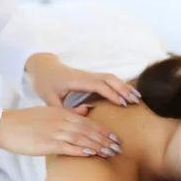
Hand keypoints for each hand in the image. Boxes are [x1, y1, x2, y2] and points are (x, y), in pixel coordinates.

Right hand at [0, 105, 122, 157]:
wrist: (3, 125)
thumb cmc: (24, 122)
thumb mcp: (48, 112)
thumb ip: (67, 112)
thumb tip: (85, 111)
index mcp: (62, 113)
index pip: (88, 122)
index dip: (104, 130)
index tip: (116, 138)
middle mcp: (61, 121)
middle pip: (89, 130)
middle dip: (106, 139)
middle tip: (120, 148)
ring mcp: (55, 132)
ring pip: (82, 138)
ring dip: (99, 146)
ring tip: (111, 153)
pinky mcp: (47, 143)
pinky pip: (68, 147)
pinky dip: (81, 150)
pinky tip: (92, 154)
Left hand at [25, 53, 140, 106]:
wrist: (42, 68)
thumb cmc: (45, 84)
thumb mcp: (49, 99)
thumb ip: (65, 109)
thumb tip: (86, 112)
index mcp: (76, 80)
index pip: (98, 85)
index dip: (111, 94)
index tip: (122, 103)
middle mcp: (85, 75)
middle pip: (109, 78)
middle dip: (123, 89)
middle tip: (135, 102)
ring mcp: (89, 75)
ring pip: (111, 78)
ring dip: (124, 87)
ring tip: (137, 98)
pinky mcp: (91, 77)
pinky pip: (108, 79)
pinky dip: (120, 85)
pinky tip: (128, 94)